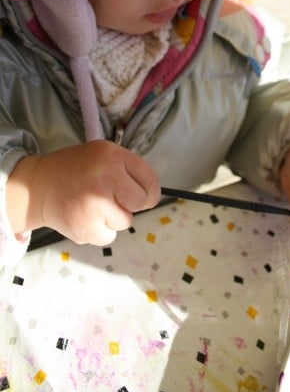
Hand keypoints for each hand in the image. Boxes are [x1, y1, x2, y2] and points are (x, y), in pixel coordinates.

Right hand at [7, 140, 159, 245]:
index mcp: (113, 156)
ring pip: (125, 221)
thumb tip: (151, 193)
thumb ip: (127, 169)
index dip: (149, 192)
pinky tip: (85, 217)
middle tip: (112, 199)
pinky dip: (99, 231)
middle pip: (141, 202)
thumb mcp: (103, 155)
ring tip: (93, 206)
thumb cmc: (75, 170)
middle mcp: (106, 177)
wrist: (37, 186)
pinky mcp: (85, 228)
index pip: (150, 179)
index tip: (143, 196)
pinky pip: (109, 236)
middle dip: (130, 204)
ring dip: (113, 218)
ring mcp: (94, 204)